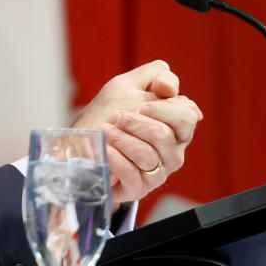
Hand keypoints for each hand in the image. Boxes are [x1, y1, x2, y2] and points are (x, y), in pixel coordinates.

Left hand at [72, 61, 202, 204]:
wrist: (78, 143)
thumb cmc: (106, 114)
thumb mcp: (127, 86)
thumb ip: (155, 76)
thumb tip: (171, 87)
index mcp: (176, 128)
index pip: (187, 117)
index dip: (160, 107)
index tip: (137, 104)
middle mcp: (171, 153)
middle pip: (164, 135)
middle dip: (134, 122)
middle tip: (115, 117)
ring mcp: (156, 173)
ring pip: (147, 155)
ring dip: (120, 138)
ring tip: (105, 132)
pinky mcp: (137, 189)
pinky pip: (131, 174)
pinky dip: (114, 157)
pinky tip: (104, 148)